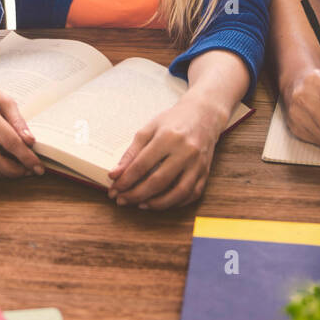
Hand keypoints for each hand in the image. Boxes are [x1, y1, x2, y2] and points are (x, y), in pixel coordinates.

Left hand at [107, 92, 226, 209]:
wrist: (204, 114)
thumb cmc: (174, 120)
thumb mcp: (149, 129)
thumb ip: (131, 152)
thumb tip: (115, 174)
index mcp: (168, 137)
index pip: (142, 165)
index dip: (126, 180)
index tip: (114, 189)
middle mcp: (185, 151)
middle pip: (158, 181)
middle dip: (136, 194)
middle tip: (122, 200)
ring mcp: (198, 163)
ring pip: (178, 193)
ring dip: (157, 204)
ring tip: (140, 205)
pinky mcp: (206, 172)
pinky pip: (192, 195)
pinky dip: (175, 203)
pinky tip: (161, 203)